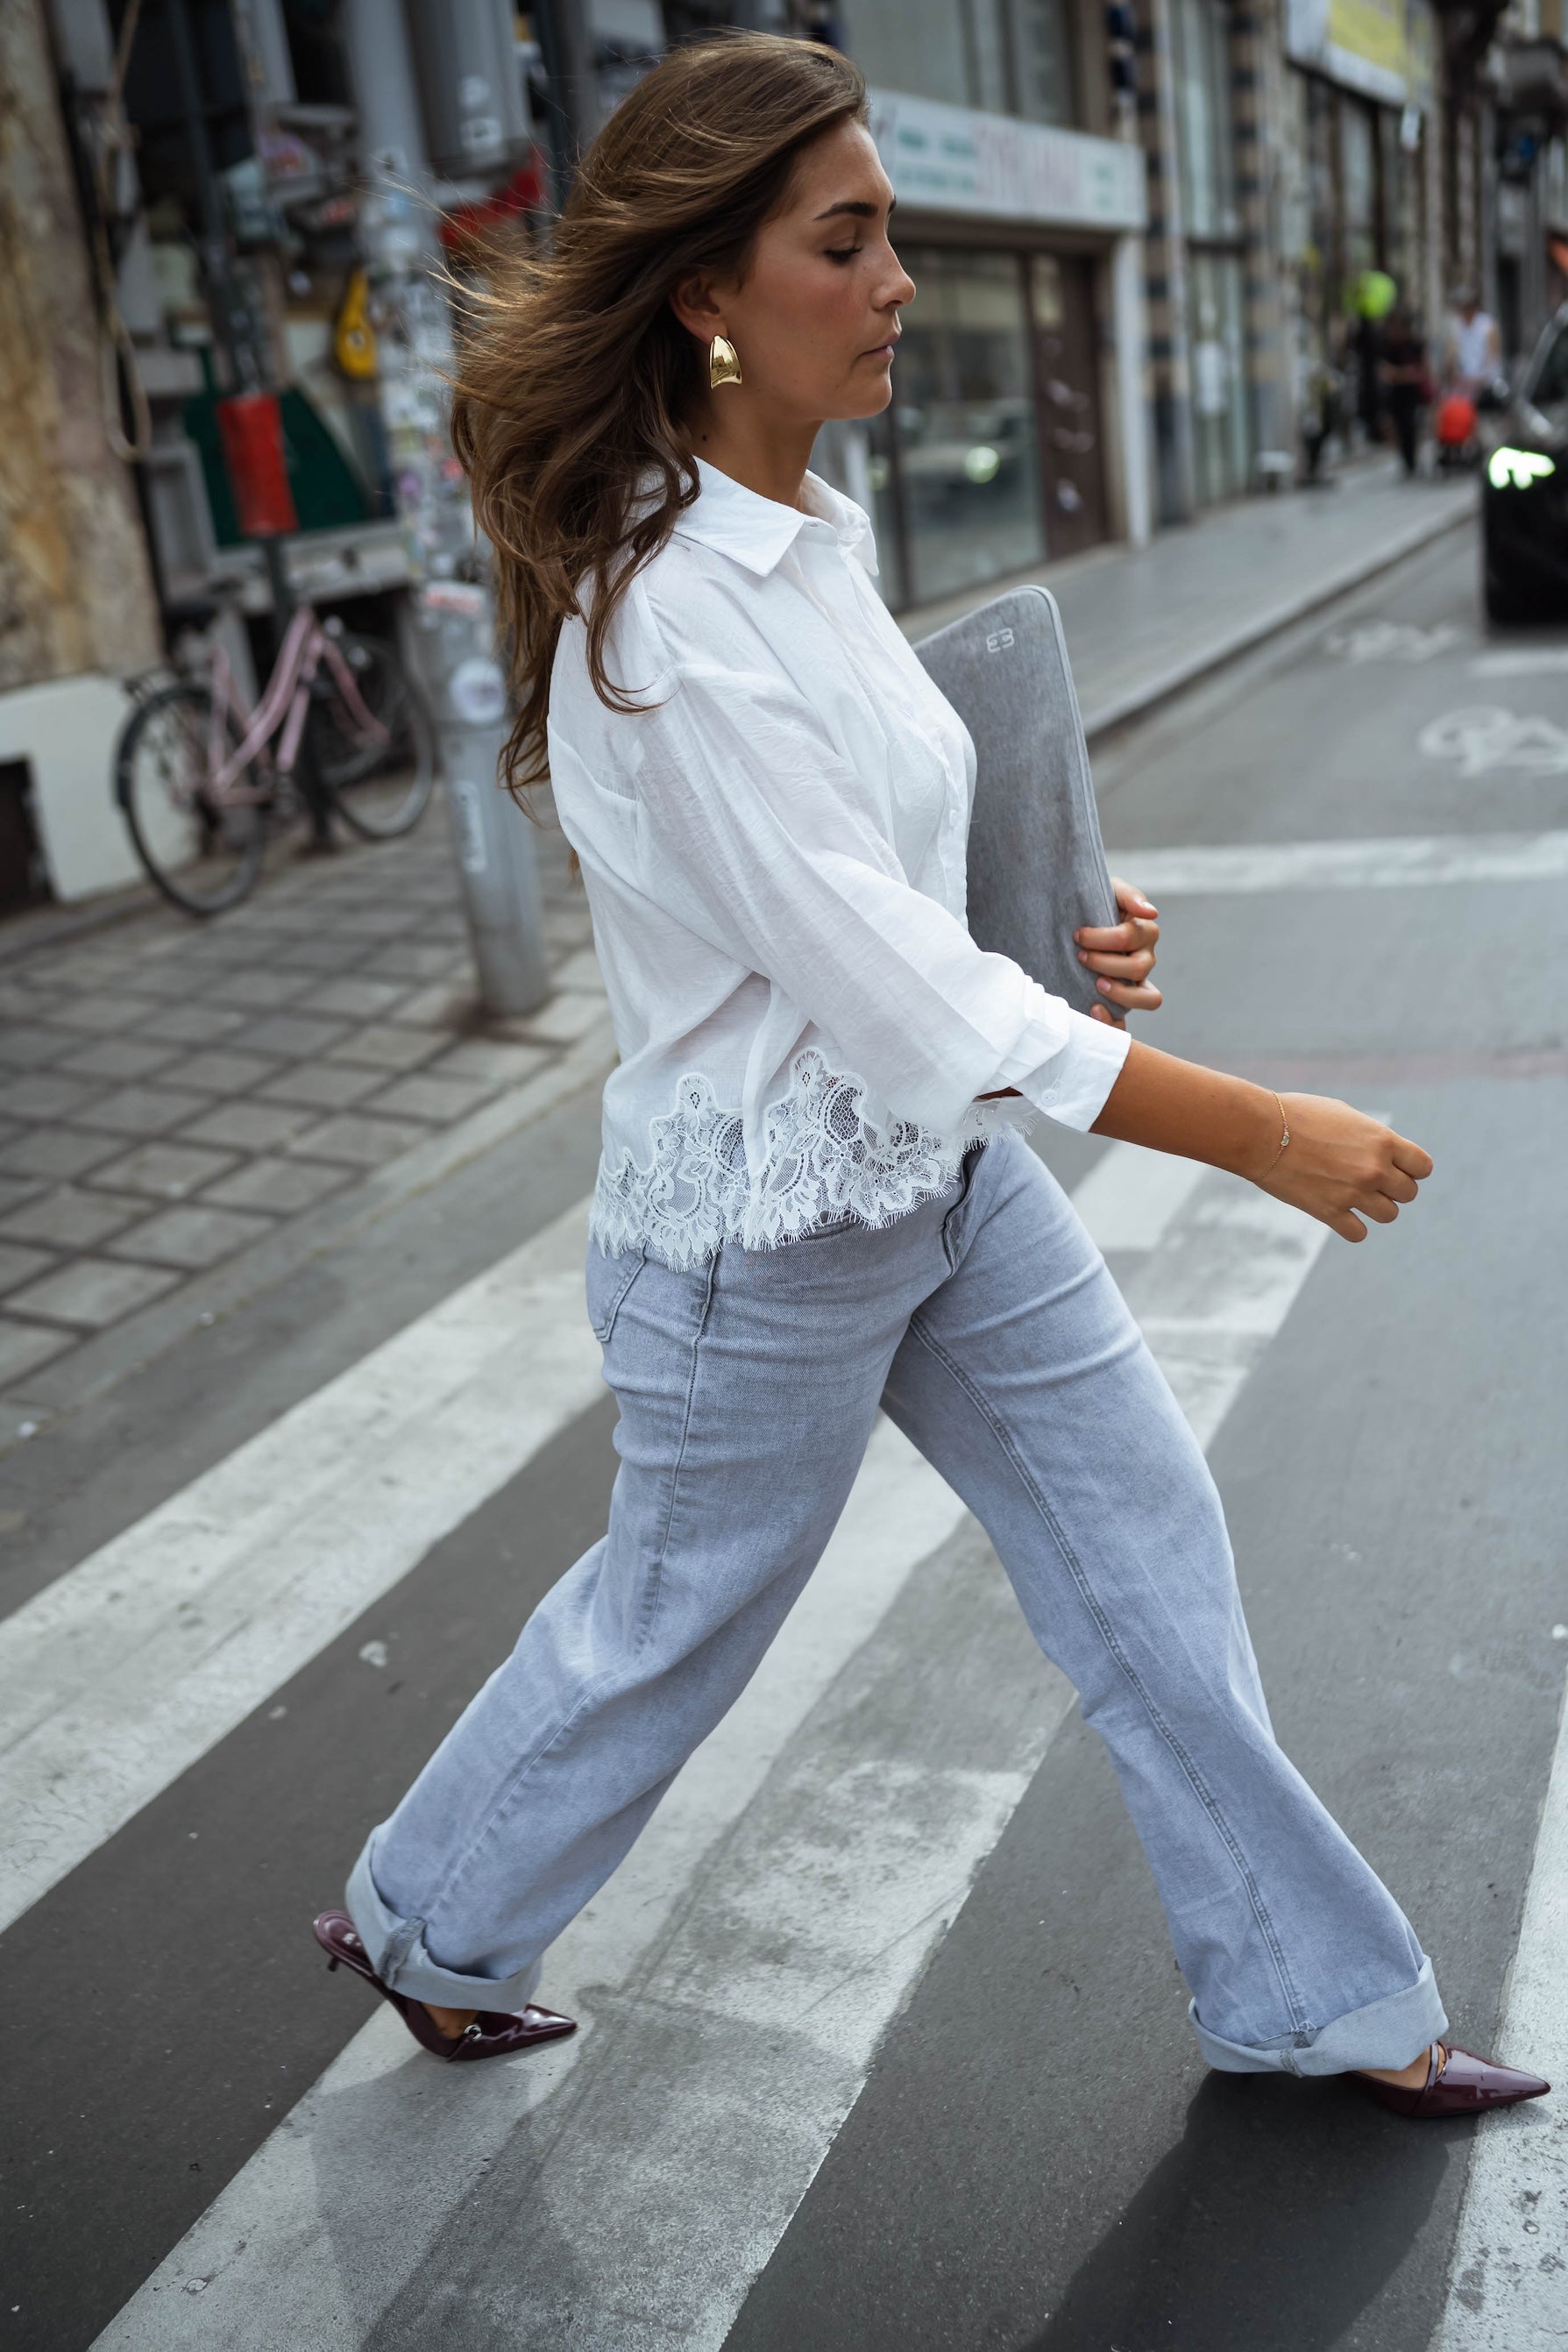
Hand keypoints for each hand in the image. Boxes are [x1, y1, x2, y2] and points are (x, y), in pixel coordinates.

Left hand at [1077, 877, 1161, 1026]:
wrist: (1071, 920)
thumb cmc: (1093, 904)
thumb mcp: (1109, 890)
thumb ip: (1129, 896)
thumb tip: (1151, 912)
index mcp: (1144, 931)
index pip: (1130, 937)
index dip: (1102, 938)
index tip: (1078, 936)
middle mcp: (1145, 958)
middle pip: (1140, 968)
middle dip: (1106, 962)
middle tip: (1081, 957)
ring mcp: (1136, 983)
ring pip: (1147, 997)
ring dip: (1121, 993)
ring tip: (1096, 984)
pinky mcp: (1120, 1003)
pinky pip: (1127, 1022)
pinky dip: (1113, 1020)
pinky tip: (1094, 1009)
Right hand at [1256, 1094, 1433, 1242]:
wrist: (1260, 1132)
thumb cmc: (1297, 1115)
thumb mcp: (1344, 1115)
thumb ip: (1371, 1136)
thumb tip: (1384, 1153)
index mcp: (1382, 1141)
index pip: (1423, 1167)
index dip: (1411, 1169)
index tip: (1393, 1166)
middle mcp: (1374, 1169)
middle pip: (1408, 1194)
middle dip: (1393, 1189)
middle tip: (1369, 1181)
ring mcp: (1353, 1193)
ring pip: (1388, 1215)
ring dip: (1376, 1208)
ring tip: (1354, 1196)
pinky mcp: (1329, 1212)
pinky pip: (1358, 1233)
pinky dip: (1352, 1227)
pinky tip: (1339, 1213)